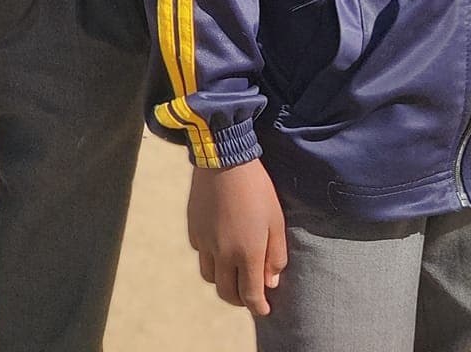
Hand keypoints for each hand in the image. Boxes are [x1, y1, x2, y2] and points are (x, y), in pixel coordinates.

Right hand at [188, 159, 288, 316]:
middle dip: (239, 299)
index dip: (259, 308)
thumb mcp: (276, 222)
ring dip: (223, 281)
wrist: (224, 160)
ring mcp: (205, 242)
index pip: (251, 295)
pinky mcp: (193, 229)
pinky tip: (220, 246)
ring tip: (233, 272)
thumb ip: (275, 256)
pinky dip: (211, 259)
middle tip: (250, 294)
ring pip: (210, 277)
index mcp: (247, 253)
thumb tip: (270, 282)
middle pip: (226, 293)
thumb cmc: (257, 190)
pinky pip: (200, 254)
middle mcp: (223, 253)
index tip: (265, 309)